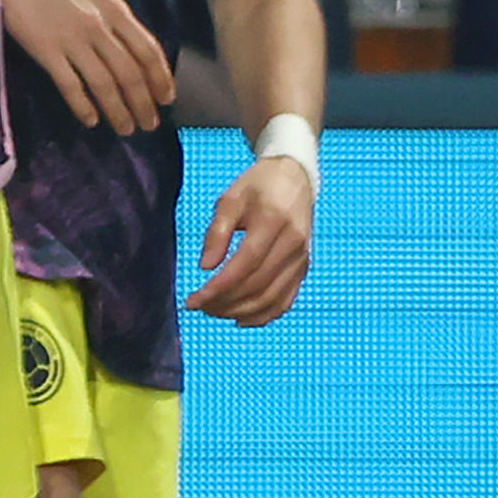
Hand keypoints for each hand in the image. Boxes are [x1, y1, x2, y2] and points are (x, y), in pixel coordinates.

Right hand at [0, 0, 173, 134]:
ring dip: (118, 110)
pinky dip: (83, 106)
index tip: (167, 99)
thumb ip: (112, 17)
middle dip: (143, 103)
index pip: (147, 50)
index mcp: (113, 8)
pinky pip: (70, 85)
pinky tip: (90, 120)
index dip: (160, 78)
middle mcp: (98, 25)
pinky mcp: (46, 49)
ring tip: (125, 128)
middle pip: (130, 72)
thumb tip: (130, 50)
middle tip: (149, 124)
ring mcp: (72, 38)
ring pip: (104, 83)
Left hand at [186, 153, 312, 324]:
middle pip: (257, 286)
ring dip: (242, 312)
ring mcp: (302, 258)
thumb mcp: (230, 199)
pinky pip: (286, 299)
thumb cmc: (256, 186)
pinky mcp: (304, 267)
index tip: (194, 300)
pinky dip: (265, 315)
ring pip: (272, 298)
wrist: (294, 178)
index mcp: (272, 222)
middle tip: (200, 308)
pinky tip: (242, 319)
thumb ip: (217, 232)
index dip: (218, 288)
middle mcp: (292, 244)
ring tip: (215, 313)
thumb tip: (206, 267)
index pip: (243, 265)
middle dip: (225, 303)